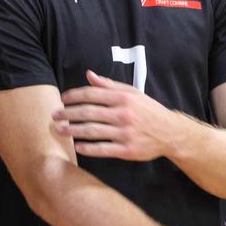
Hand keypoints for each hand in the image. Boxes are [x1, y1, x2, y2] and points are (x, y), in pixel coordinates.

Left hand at [53, 70, 177, 160]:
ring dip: (72, 130)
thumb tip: (89, 75)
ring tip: (59, 130)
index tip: (62, 99)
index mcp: (123, 98)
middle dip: (68, 113)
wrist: (170, 133)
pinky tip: (77, 146)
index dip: (74, 96)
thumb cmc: (149, 110)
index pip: (92, 94)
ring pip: (92, 131)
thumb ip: (109, 85)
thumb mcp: (133, 93)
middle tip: (54, 116)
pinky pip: (103, 149)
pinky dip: (88, 148)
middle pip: (88, 112)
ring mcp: (125, 133)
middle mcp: (123, 114)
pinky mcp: (127, 150)